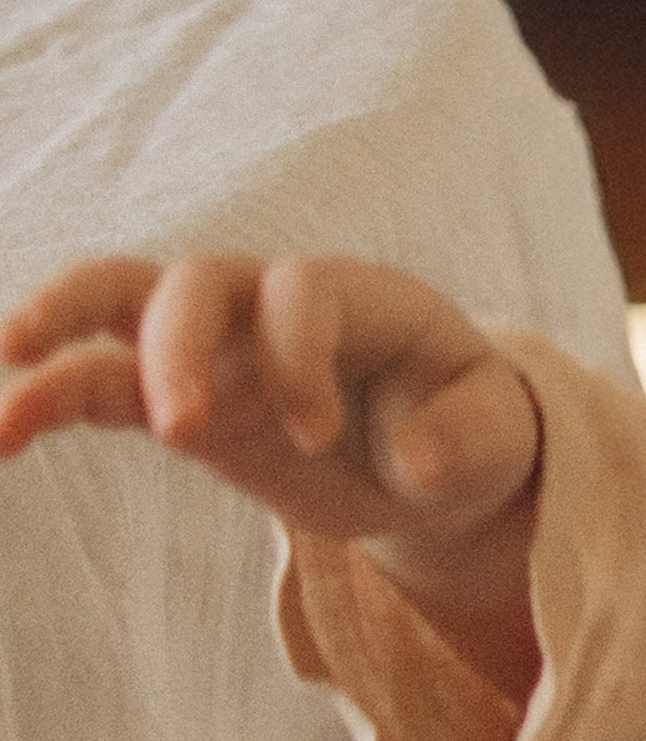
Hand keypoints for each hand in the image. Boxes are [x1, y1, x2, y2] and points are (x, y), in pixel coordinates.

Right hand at [0, 252, 541, 684]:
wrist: (437, 458)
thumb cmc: (468, 428)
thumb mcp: (500, 436)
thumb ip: (472, 438)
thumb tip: (415, 456)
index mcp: (357, 297)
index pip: (301, 292)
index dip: (298, 357)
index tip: (317, 439)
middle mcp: (270, 304)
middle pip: (196, 281)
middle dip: (176, 344)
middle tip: (181, 430)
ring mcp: (215, 346)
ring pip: (120, 301)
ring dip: (62, 324)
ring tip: (8, 367)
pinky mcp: (178, 397)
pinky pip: (97, 382)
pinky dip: (46, 398)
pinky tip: (0, 435)